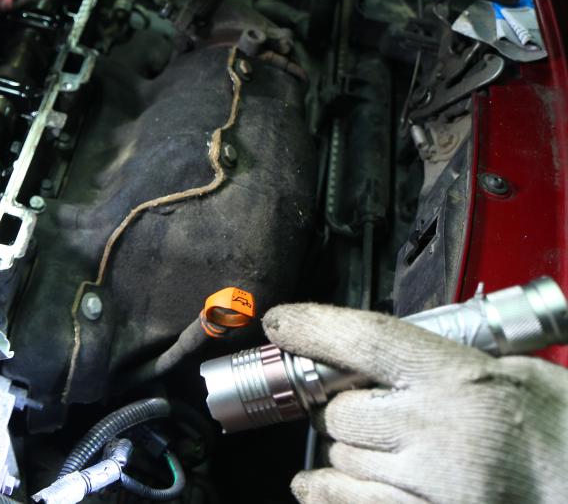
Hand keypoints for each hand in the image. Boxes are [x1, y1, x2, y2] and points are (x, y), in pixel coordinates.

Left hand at [263, 303, 567, 503]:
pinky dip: (327, 492)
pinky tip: (317, 487)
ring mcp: (432, 483)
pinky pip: (348, 503)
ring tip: (381, 450)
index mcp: (464, 381)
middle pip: (342, 411)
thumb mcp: (526, 375)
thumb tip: (383, 348)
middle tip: (370, 409)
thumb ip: (454, 359)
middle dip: (345, 409)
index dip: (315, 327)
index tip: (282, 323)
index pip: (366, 341)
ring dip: (348, 453)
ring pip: (342, 459)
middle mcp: (439, 430)